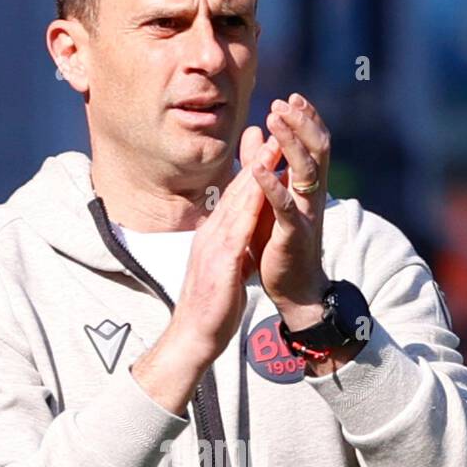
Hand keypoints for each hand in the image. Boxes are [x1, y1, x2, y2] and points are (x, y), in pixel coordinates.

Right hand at [167, 132, 281, 366]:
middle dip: (257, 160)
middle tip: (274, 130)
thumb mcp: (226, 273)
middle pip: (236, 191)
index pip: (235, 199)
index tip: (268, 148)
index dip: (253, 172)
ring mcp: (213, 246)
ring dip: (256, 172)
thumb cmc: (211, 309)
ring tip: (274, 145)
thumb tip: (241, 243)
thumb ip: (233, 253)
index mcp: (214, 237)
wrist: (193, 336)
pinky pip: (238, 228)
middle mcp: (211, 234)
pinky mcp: (220, 262)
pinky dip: (251, 205)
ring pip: (237, 202)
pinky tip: (264, 188)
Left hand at [250, 92, 330, 320]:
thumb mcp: (270, 197)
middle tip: (283, 102)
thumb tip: (256, 129)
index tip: (292, 98)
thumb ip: (263, 163)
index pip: (315, 144)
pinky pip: (286, 206)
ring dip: (289, 143)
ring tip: (273, 119)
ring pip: (306, 170)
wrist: (294, 289)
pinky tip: (258, 169)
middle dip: (302, 123)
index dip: (307, 119)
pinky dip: (272, 185)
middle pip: (318, 149)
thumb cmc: (280, 243)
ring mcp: (307, 214)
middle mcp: (314, 196)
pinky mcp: (293, 234)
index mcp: (310, 186)